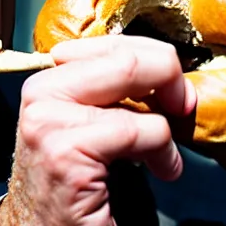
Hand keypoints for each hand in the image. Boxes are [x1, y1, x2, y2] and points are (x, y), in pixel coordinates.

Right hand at [0, 36, 195, 225]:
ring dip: (166, 121)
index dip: (156, 59)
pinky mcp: (66, 152)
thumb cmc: (77, 183)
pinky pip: (139, 130)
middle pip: (125, 56)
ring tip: (167, 152)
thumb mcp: (93, 122)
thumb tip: (168, 68)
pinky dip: (164, 151)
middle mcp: (41, 91)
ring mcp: (49, 120)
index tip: (174, 89)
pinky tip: (163, 170)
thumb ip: (116, 90)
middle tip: (184, 107)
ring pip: (133, 82)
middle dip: (169, 76)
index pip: (113, 43)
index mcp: (48, 78)